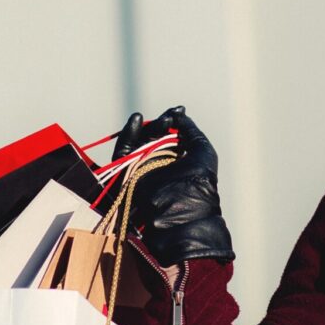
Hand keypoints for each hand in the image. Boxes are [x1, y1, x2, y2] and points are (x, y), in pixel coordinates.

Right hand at [112, 107, 234, 264]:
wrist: (181, 214)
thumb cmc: (199, 185)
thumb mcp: (202, 152)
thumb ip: (191, 131)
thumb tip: (179, 116)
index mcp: (178, 162)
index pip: (170, 137)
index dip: (173, 121)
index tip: (178, 111)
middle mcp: (159, 166)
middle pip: (153, 137)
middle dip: (161, 124)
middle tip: (169, 118)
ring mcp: (142, 171)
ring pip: (138, 142)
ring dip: (147, 128)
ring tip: (160, 121)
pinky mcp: (126, 176)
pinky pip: (122, 153)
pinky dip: (128, 135)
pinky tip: (136, 119)